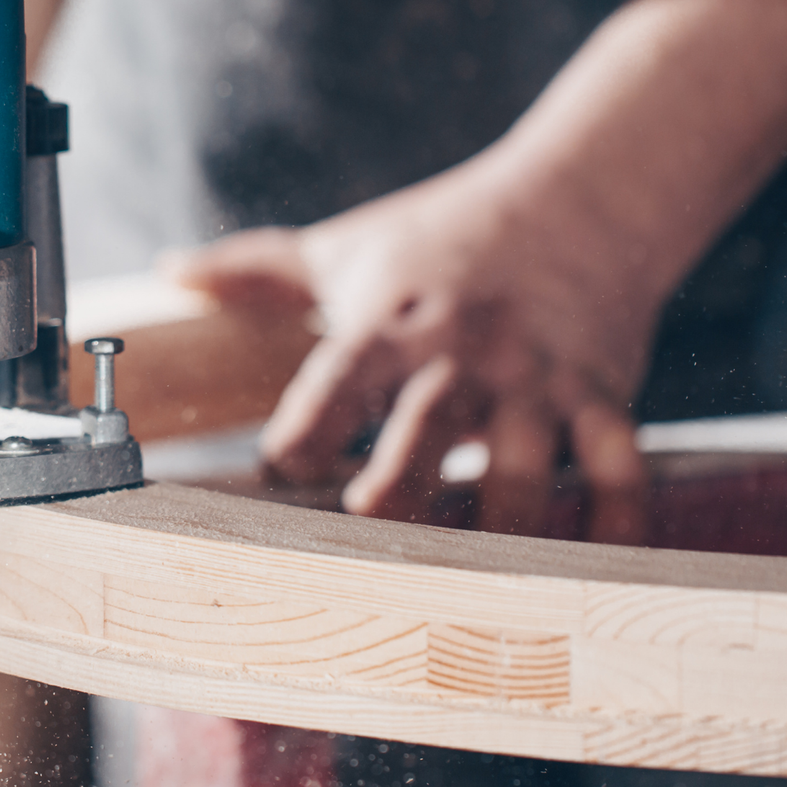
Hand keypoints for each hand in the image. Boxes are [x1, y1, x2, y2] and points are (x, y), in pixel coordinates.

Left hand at [176, 143, 658, 539]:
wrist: (584, 193)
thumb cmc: (448, 230)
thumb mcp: (349, 246)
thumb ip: (257, 269)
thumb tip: (169, 270)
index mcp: (389, 324)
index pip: (332, 384)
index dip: (302, 436)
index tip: (282, 473)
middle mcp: (461, 354)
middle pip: (424, 438)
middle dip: (397, 496)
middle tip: (372, 545)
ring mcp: (536, 380)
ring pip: (524, 473)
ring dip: (500, 536)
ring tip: (475, 592)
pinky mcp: (602, 395)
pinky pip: (616, 471)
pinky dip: (614, 526)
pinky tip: (594, 575)